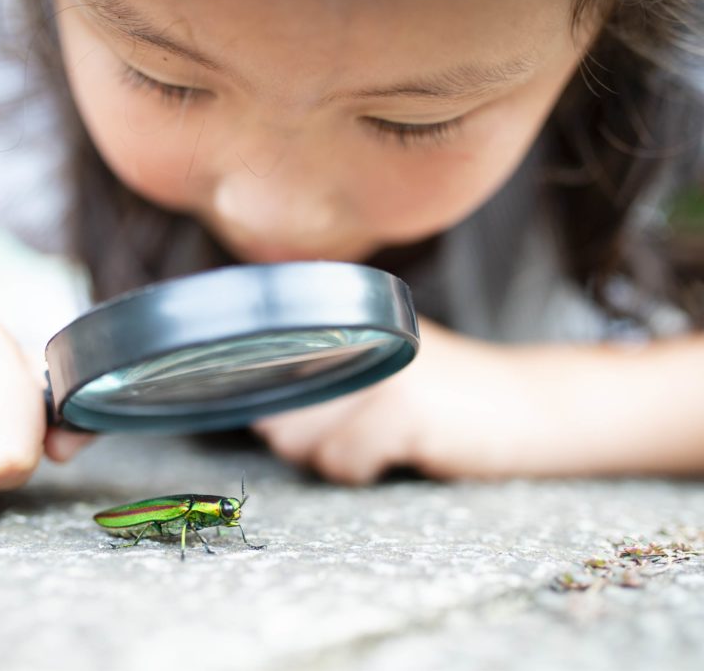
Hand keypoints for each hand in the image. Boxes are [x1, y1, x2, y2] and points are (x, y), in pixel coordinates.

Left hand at [251, 317, 535, 481]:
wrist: (528, 404)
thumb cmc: (443, 396)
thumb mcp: (378, 365)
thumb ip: (320, 375)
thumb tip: (260, 415)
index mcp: (343, 317)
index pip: (264, 365)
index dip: (275, 404)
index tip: (305, 414)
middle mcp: (353, 331)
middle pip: (275, 413)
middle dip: (306, 439)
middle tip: (361, 430)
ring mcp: (375, 367)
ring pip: (299, 441)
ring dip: (335, 457)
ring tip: (383, 438)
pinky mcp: (401, 407)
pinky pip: (342, 462)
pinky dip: (364, 470)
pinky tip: (402, 450)